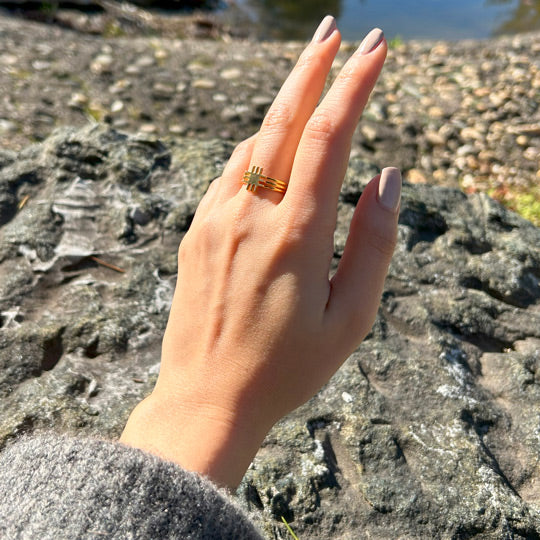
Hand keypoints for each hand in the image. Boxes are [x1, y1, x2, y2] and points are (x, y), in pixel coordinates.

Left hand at [120, 17, 400, 488]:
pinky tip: (272, 156)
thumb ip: (374, 244)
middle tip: (334, 32)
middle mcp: (249, 215)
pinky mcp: (194, 232)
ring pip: (253, 145)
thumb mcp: (349, 319)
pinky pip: (229, 175)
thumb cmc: (285, 368)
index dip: (354, 87)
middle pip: (282, 121)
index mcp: (295, 235)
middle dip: (311, 69)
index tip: (375, 51)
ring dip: (284, 111)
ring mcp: (214, 220)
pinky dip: (257, 152)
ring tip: (310, 92)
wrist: (206, 399)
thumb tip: (386, 178)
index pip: (328, 137)